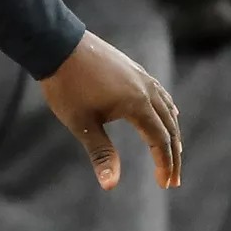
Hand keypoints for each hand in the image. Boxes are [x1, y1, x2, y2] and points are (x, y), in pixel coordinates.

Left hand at [38, 30, 180, 189]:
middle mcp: (147, 90)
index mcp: (137, 104)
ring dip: (172, 133)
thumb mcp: (81, 124)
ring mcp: (142, 76)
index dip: (164, 164)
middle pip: (170, 127)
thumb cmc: (66, 86)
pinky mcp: (133, 68)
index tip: (165, 184)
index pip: (160, 141)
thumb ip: (100, 154)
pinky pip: (160, 94)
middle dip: (172, 155)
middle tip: (173, 178)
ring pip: (167, 109)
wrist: (56, 44)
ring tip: (174, 152)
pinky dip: (168, 110)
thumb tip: (110, 186)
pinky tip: (169, 114)